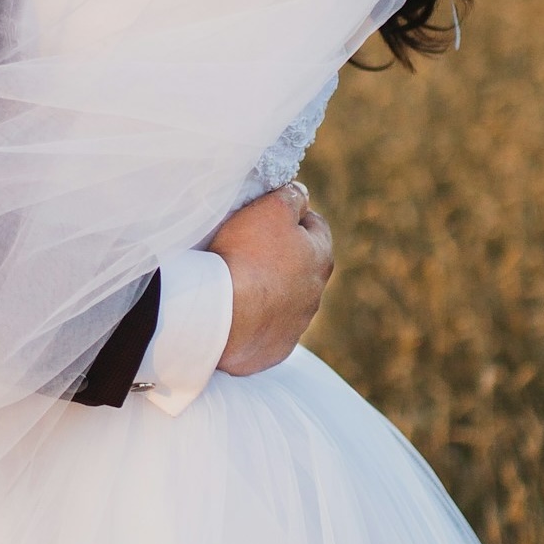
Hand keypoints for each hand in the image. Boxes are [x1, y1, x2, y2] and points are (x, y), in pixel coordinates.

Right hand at [207, 181, 333, 376]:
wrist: (223, 316)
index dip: (293, 213)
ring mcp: (295, 326)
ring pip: (285, 298)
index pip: (316, 225)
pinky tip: (234, 308)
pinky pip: (267, 327)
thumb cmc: (248, 255)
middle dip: (281, 253)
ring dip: (268, 288)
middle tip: (250, 244)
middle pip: (301, 264)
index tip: (269, 212)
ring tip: (237, 279)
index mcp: (320, 257)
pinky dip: (255, 316)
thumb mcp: (272, 208)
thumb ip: (292, 196)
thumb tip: (301, 194)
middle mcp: (314, 294)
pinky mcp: (274, 349)